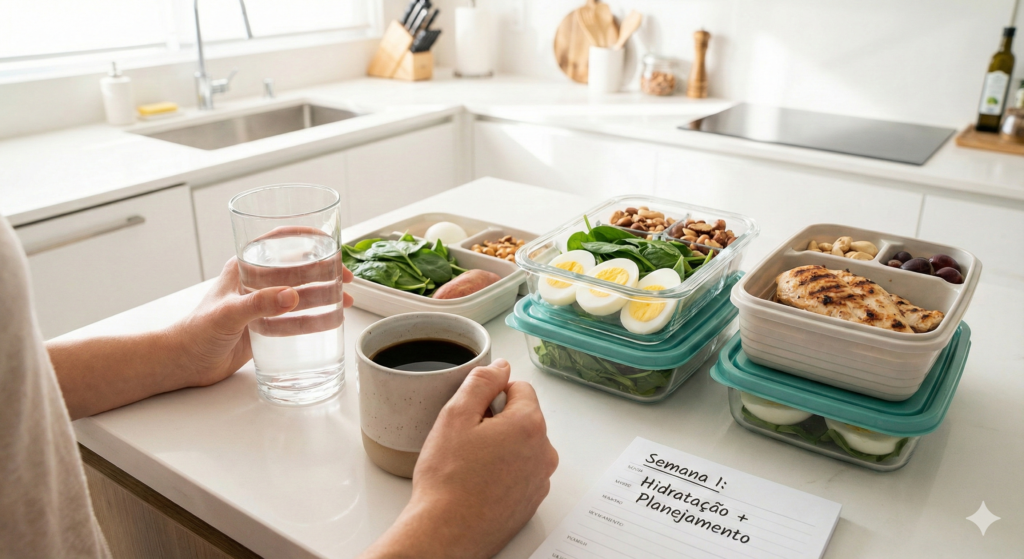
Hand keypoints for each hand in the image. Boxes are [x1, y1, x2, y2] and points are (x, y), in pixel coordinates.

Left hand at [172, 257, 353, 387]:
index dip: (304, 238)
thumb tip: (292, 296)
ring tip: (345, 301)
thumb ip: (259, 304)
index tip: (328, 240)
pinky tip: (330, 322)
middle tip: (345, 279)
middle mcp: (254, 284)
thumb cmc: (194, 332)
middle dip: (323, 272)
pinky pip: (294, 321)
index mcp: (242, 268)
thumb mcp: (227, 314)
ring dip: (323, 297)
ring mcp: (260, 306)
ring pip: (299, 296)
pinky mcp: (263, 328)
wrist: (182, 363)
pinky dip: (313, 320)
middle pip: (296, 270)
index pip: (276, 242)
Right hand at [361, 359, 558, 558]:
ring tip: (471, 465)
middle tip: (466, 441)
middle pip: (523, 417)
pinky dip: (504, 472)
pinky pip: (521, 472)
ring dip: (502, 447)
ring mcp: (540, 480)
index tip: (472, 414)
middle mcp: (544, 452)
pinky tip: (479, 483)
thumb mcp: (455, 416)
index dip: (491, 396)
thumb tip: (500, 366)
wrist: (446, 533)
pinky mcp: (532, 502)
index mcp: (529, 425)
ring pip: (522, 446)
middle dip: (497, 421)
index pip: (519, 388)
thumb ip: (481, 382)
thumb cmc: (447, 480)